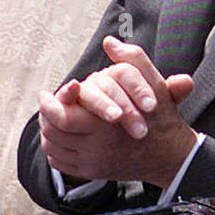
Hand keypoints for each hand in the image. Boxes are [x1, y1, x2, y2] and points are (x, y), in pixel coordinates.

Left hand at [38, 36, 196, 186]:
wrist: (170, 156)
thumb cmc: (161, 119)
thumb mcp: (154, 85)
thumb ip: (133, 60)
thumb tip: (110, 41)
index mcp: (106, 126)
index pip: (62, 117)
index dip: (49, 104)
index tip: (45, 93)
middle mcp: (96, 149)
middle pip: (53, 132)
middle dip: (44, 115)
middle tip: (45, 102)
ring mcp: (93, 164)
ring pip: (53, 147)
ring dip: (47, 130)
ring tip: (49, 116)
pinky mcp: (91, 173)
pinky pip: (60, 162)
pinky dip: (54, 149)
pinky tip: (57, 136)